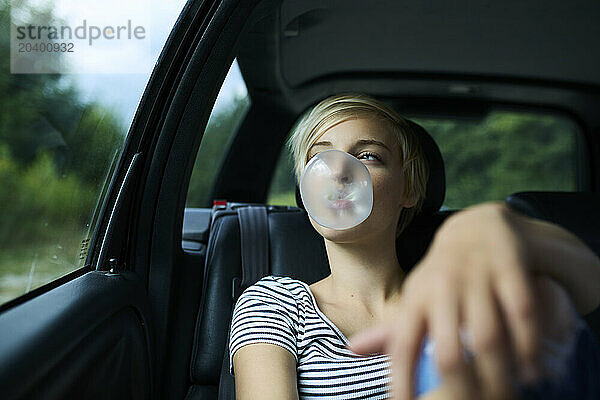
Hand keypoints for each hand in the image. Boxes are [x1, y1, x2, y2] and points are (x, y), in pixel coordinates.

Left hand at [348, 202, 565, 398]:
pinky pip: (521, 313)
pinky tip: (530, 370)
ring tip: (507, 396)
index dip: (402, 383)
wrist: (478, 228)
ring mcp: (476, 278)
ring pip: (487, 336)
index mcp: (416, 301)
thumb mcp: (414, 298)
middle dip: (462, 390)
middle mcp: (442, 289)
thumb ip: (390, 330)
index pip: (403, 348)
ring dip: (500, 373)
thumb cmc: (441, 277)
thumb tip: (351, 350)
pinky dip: (528, 345)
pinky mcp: (508, 269)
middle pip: (448, 352)